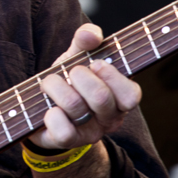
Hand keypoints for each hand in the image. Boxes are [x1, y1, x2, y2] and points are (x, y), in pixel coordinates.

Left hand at [28, 23, 141, 150]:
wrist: (46, 108)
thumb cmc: (69, 79)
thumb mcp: (77, 55)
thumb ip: (85, 40)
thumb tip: (90, 35)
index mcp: (119, 97)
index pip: (131, 94)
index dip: (112, 76)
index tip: (95, 63)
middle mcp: (110, 118)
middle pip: (100, 97)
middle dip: (78, 76)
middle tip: (71, 72)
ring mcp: (90, 132)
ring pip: (75, 107)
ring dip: (55, 87)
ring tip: (49, 83)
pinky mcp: (69, 142)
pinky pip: (63, 132)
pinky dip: (51, 115)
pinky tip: (48, 109)